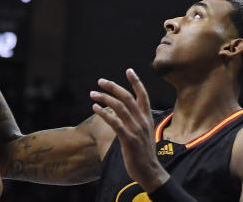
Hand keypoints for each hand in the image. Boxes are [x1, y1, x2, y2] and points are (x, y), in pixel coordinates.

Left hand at [91, 69, 169, 191]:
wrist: (151, 172)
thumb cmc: (145, 153)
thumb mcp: (146, 133)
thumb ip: (138, 122)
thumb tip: (128, 113)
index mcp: (147, 118)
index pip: (143, 95)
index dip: (136, 81)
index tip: (129, 70)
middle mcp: (142, 121)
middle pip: (127, 97)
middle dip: (113, 86)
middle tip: (100, 81)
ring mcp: (136, 130)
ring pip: (119, 107)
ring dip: (104, 97)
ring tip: (92, 93)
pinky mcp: (128, 139)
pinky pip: (114, 122)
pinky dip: (103, 113)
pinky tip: (94, 108)